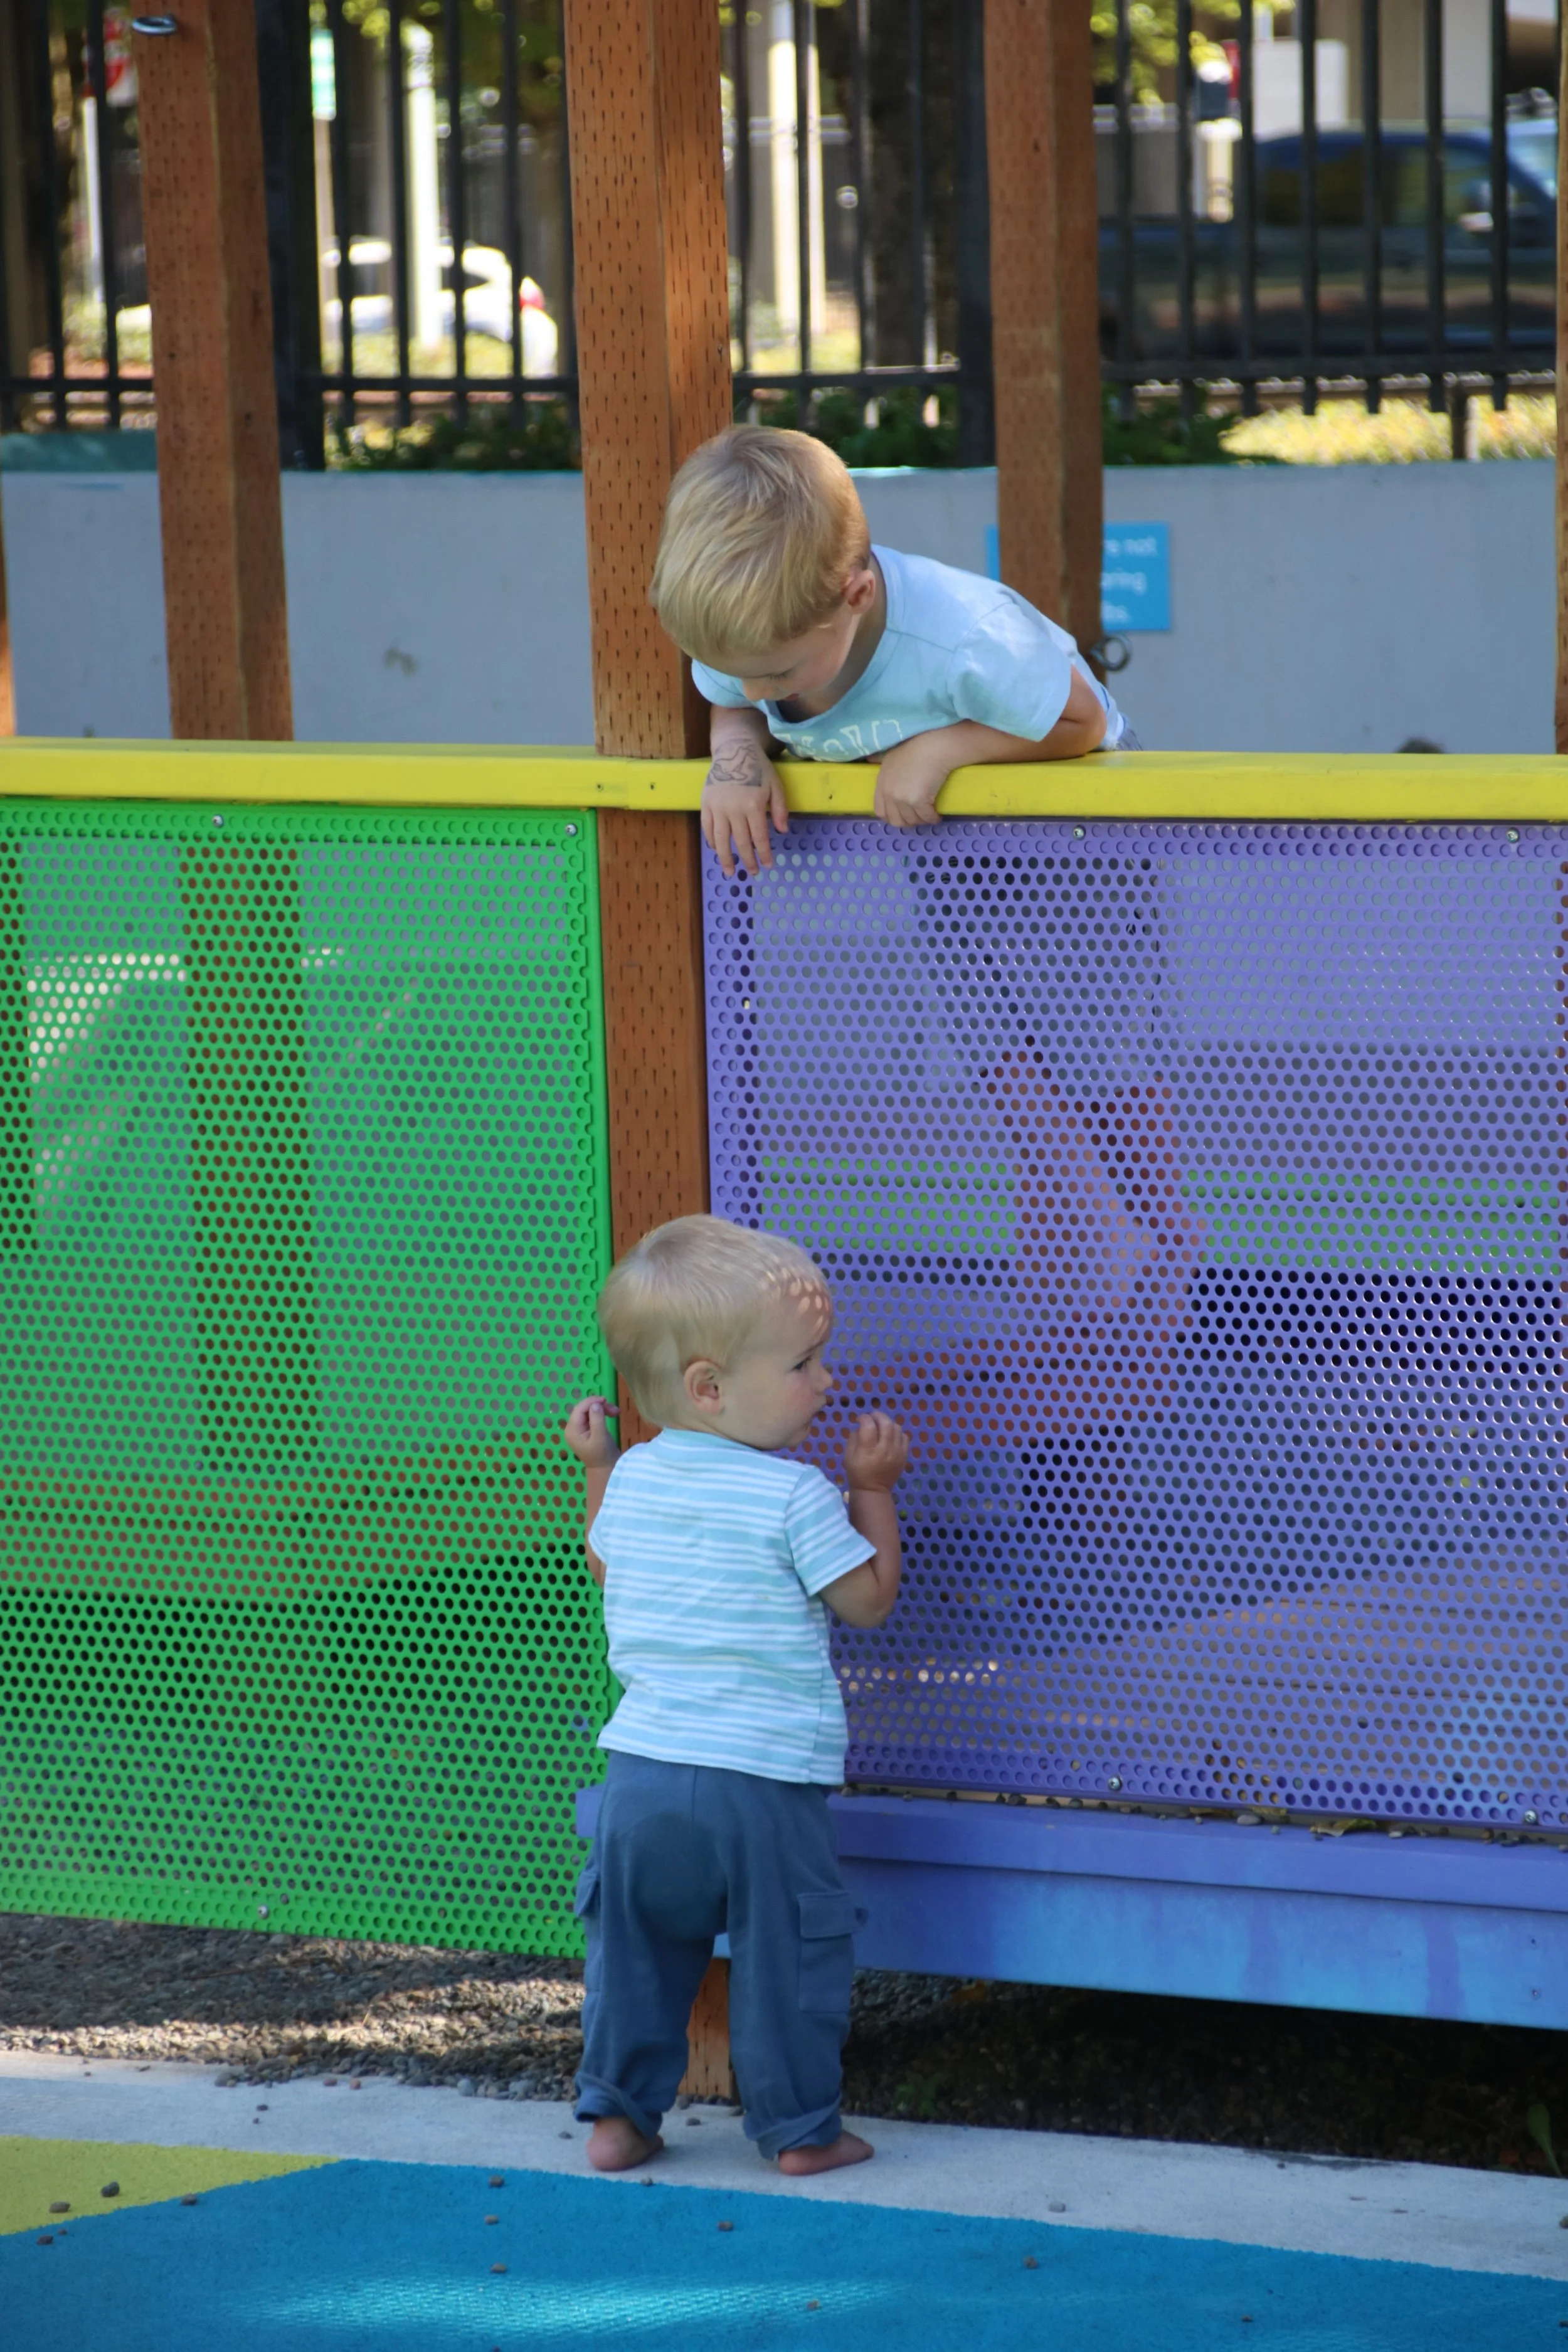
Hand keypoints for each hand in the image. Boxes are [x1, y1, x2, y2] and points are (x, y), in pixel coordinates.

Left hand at [564, 1396, 619, 1468]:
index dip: (591, 1402)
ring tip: (616, 1412)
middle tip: (615, 1410)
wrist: (606, 1469)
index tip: (605, 1399)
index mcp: (572, 1430)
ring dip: (602, 1409)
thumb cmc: (602, 1455)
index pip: (579, 1409)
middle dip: (599, 1406)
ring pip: (589, 1411)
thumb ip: (597, 1420)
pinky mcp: (586, 1429)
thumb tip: (595, 1404)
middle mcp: (572, 1428)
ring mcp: (579, 1429)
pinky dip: (602, 1413)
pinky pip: (592, 1416)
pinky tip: (611, 1415)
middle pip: (584, 1409)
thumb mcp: (600, 1437)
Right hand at [701, 741, 789, 876]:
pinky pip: (707, 827)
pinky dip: (711, 840)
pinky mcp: (706, 803)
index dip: (764, 854)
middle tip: (752, 873)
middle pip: (740, 842)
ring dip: (725, 858)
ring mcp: (718, 807)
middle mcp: (734, 809)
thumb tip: (783, 831)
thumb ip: (779, 808)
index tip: (767, 865)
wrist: (733, 749)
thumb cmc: (758, 767)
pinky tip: (716, 849)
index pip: (759, 837)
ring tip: (729, 871)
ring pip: (721, 839)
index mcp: (753, 805)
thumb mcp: (775, 784)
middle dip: (747, 860)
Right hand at [843, 1411, 908, 1491]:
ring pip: (897, 1428)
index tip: (860, 1419)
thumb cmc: (857, 1472)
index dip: (864, 1418)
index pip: (868, 1425)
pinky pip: (905, 1437)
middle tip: (872, 1417)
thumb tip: (861, 1425)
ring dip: (888, 1423)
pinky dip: (897, 1433)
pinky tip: (891, 1436)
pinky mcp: (904, 1456)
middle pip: (886, 1423)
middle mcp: (884, 1449)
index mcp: (868, 1450)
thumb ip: (854, 1437)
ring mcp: (897, 1453)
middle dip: (878, 1415)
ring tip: (881, 1426)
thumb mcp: (848, 1455)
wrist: (873, 1490)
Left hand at [871, 736, 952, 828]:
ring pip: (912, 820)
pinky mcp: (918, 801)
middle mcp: (889, 793)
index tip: (902, 816)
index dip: (892, 816)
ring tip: (928, 816)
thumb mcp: (890, 753)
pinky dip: (932, 818)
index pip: (880, 811)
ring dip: (921, 821)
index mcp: (881, 783)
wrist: (932, 747)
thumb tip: (870, 758)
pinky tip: (936, 816)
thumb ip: (878, 759)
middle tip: (917, 817)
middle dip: (907, 822)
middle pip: (896, 820)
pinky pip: (926, 817)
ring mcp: (903, 799)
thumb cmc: (914, 747)